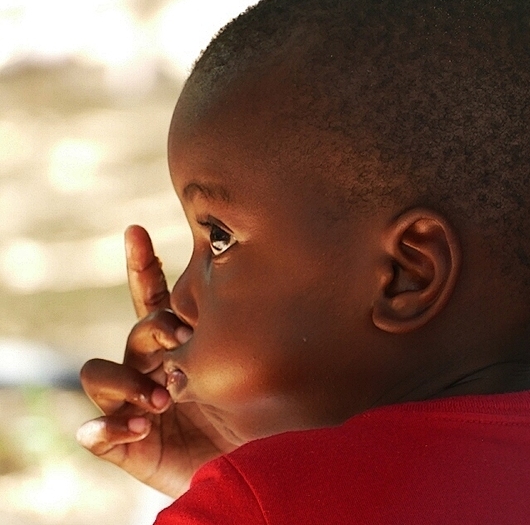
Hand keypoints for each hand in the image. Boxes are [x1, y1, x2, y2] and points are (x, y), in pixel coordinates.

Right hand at [76, 225, 236, 497]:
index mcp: (179, 345)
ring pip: (99, 374)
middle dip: (152, 331)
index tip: (137, 231)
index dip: (141, 265)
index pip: (155, 300)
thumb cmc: (258, 419)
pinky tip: (138, 430)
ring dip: (127, 382)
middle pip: (134, 331)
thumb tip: (257, 283)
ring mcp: (133, 404)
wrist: (252, 473)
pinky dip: (108, 428)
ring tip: (162, 400)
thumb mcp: (254, 370)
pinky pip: (95, 431)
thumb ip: (246, 333)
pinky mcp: (122, 444)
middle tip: (180, 341)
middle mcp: (151, 367)